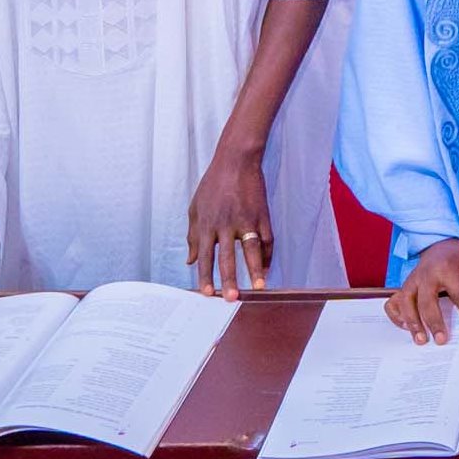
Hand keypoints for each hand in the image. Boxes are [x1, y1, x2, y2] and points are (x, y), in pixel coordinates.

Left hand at [186, 148, 270, 299]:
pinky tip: (267, 269)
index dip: (207, 276)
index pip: (206, 256)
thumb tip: (190, 260)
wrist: (236, 161)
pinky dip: (268, 255)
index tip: (208, 293)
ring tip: (259, 287)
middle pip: (227, 257)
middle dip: (229, 280)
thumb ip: (192, 236)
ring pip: (251, 250)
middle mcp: (226, 224)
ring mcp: (246, 220)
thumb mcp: (195, 208)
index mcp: (207, 224)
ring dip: (255, 270)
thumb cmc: (213, 184)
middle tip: (231, 298)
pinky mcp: (262, 215)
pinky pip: (267, 239)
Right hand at [387, 238, 458, 343]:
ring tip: (421, 340)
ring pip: (406, 303)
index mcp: (447, 268)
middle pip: (427, 301)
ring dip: (413, 323)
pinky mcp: (404, 287)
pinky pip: (394, 302)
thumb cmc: (458, 260)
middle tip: (442, 340)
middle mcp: (426, 274)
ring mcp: (412, 281)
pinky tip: (406, 328)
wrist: (439, 246)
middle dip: (434, 322)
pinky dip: (397, 316)